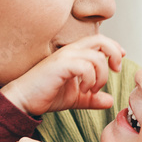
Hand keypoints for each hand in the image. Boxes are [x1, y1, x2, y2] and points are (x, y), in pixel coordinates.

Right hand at [0, 35, 124, 115]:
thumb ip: (92, 98)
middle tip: (115, 70)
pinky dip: (90, 79)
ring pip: (96, 56)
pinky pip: (85, 66)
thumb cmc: (45, 95)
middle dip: (115, 54)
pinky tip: (84, 89)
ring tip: (92, 89)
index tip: (117, 64)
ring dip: (101, 75)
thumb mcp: (75, 98)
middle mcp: (70, 51)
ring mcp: (65, 56)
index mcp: (74, 54)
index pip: (99, 40)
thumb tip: (109, 101)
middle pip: (101, 40)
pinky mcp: (60, 65)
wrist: (24, 100)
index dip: (114, 48)